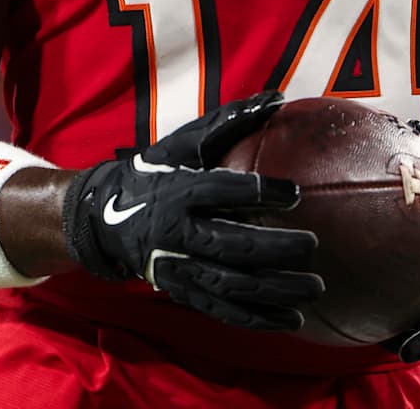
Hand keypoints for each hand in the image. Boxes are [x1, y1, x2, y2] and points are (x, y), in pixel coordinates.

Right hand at [62, 90, 322, 330]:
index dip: (259, 192)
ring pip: (232, 284)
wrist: (105, 217)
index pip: (222, 191)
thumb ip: (228, 122)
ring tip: (314, 287)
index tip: (295, 193)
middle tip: (312, 246)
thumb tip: (277, 98)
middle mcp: (178, 231)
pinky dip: (257, 319)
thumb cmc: (155, 173)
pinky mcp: (181, 290)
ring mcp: (179, 266)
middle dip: (276, 249)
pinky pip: (221, 310)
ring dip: (275, 289)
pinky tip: (290, 320)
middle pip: (232, 244)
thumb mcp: (183, 144)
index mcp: (180, 190)